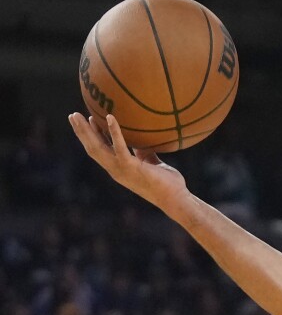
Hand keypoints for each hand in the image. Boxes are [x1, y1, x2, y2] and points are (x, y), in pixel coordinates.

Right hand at [67, 112, 187, 208]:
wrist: (176, 199)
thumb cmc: (168, 183)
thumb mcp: (151, 164)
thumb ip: (144, 154)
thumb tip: (142, 141)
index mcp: (119, 169)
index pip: (100, 151)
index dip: (91, 137)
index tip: (86, 121)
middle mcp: (116, 170)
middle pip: (92, 148)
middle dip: (81, 132)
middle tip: (73, 115)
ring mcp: (121, 170)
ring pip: (98, 148)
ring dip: (87, 131)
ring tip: (79, 115)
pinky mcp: (131, 167)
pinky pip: (119, 147)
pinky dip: (113, 131)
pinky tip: (110, 117)